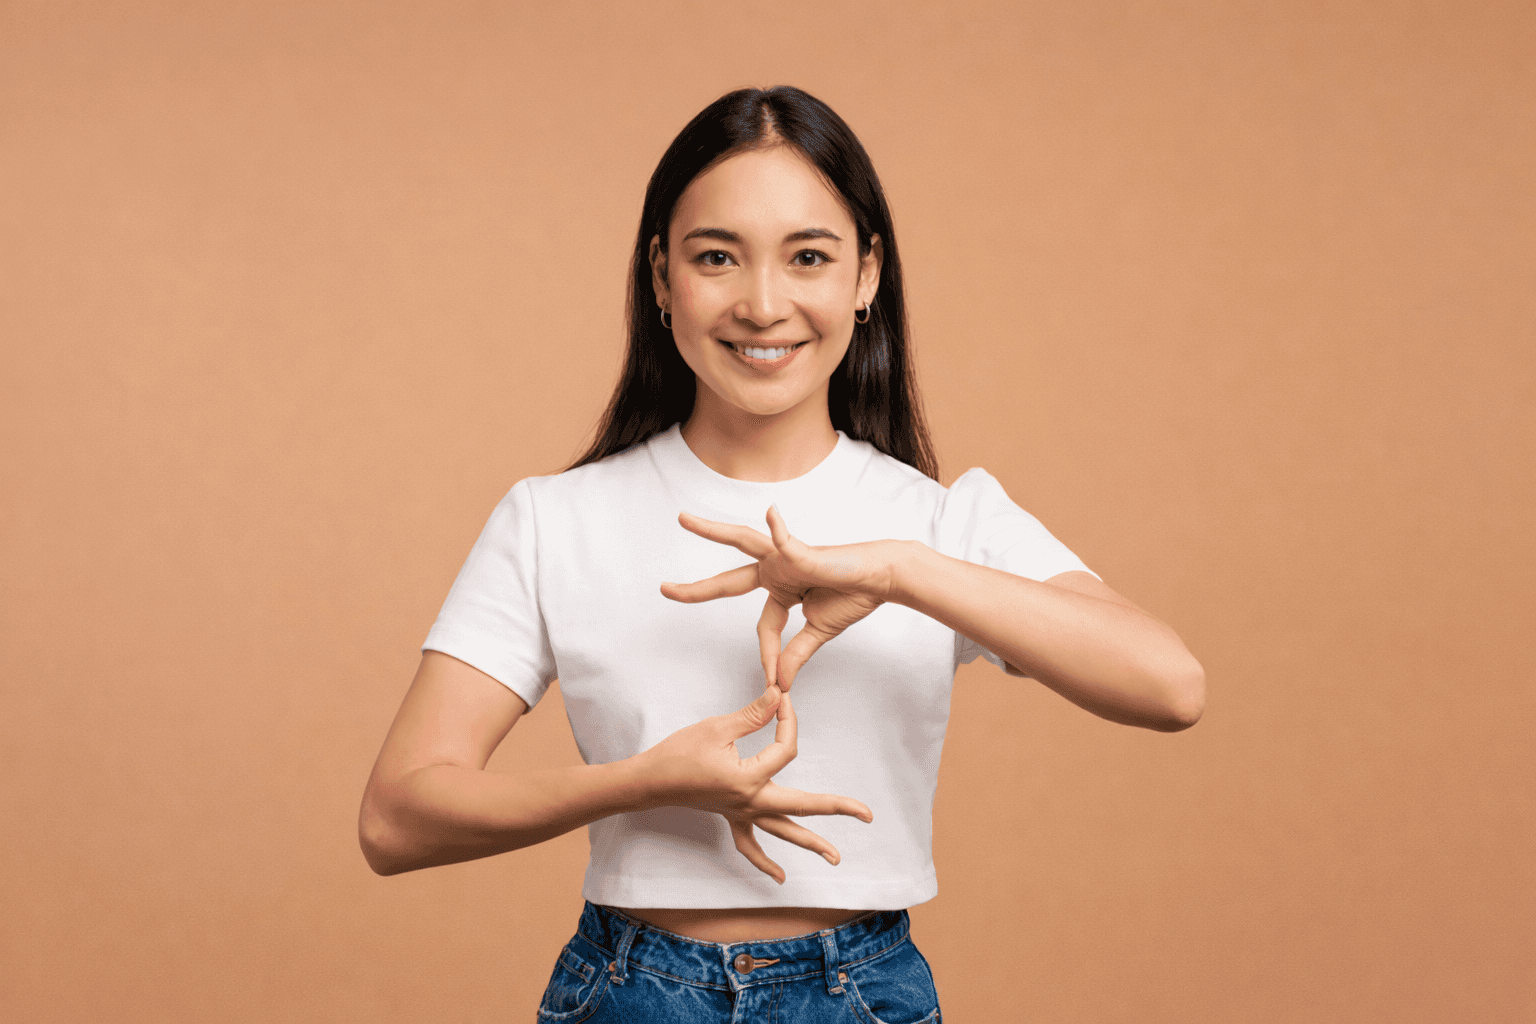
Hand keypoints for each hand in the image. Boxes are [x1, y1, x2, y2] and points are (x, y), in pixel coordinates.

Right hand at [638, 684, 872, 882]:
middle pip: (802, 806)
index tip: (782, 700)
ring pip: (782, 831)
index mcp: (748, 779)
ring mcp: (741, 814)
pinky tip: (781, 878)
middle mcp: (749, 802)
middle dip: (836, 808)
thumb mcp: (717, 727)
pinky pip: (750, 845)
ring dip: (810, 844)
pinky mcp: (730, 817)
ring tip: (836, 857)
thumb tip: (779, 695)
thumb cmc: (679, 752)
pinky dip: (765, 862)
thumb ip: (753, 714)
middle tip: (867, 814)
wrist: (649, 781)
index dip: (788, 721)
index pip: (784, 749)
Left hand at [661, 506, 897, 688]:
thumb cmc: (853, 597)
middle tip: (664, 591)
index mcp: (781, 590)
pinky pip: (785, 538)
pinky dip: (777, 528)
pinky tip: (770, 513)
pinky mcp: (801, 550)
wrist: (881, 579)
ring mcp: (785, 557)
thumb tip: (780, 682)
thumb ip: (794, 654)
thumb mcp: (818, 633)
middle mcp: (776, 571)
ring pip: (740, 542)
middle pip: (728, 581)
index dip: (769, 655)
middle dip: (697, 590)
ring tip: (684, 520)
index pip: (765, 627)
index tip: (776, 683)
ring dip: (712, 531)